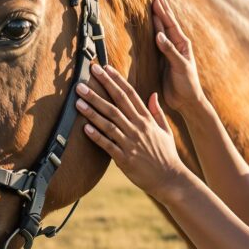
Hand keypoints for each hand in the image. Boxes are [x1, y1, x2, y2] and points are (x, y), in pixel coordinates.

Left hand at [75, 63, 191, 201]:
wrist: (170, 179)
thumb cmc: (167, 155)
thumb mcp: (166, 130)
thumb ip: (157, 112)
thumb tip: (153, 95)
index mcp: (147, 119)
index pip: (130, 94)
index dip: (116, 80)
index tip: (105, 68)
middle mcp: (138, 128)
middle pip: (116, 104)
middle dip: (100, 89)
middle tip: (84, 79)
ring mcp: (131, 143)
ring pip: (109, 122)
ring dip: (93, 111)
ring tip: (78, 100)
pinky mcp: (124, 158)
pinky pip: (108, 145)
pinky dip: (96, 136)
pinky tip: (85, 127)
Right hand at [151, 0, 204, 112]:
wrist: (187, 100)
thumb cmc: (187, 84)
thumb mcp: (180, 67)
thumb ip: (170, 51)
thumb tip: (159, 35)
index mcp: (182, 44)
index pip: (170, 24)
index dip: (163, 10)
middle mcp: (176, 45)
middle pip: (167, 22)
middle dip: (161, 8)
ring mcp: (169, 51)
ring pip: (161, 30)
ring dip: (157, 17)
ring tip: (152, 5)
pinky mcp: (162, 60)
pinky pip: (155, 42)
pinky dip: (152, 32)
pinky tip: (149, 28)